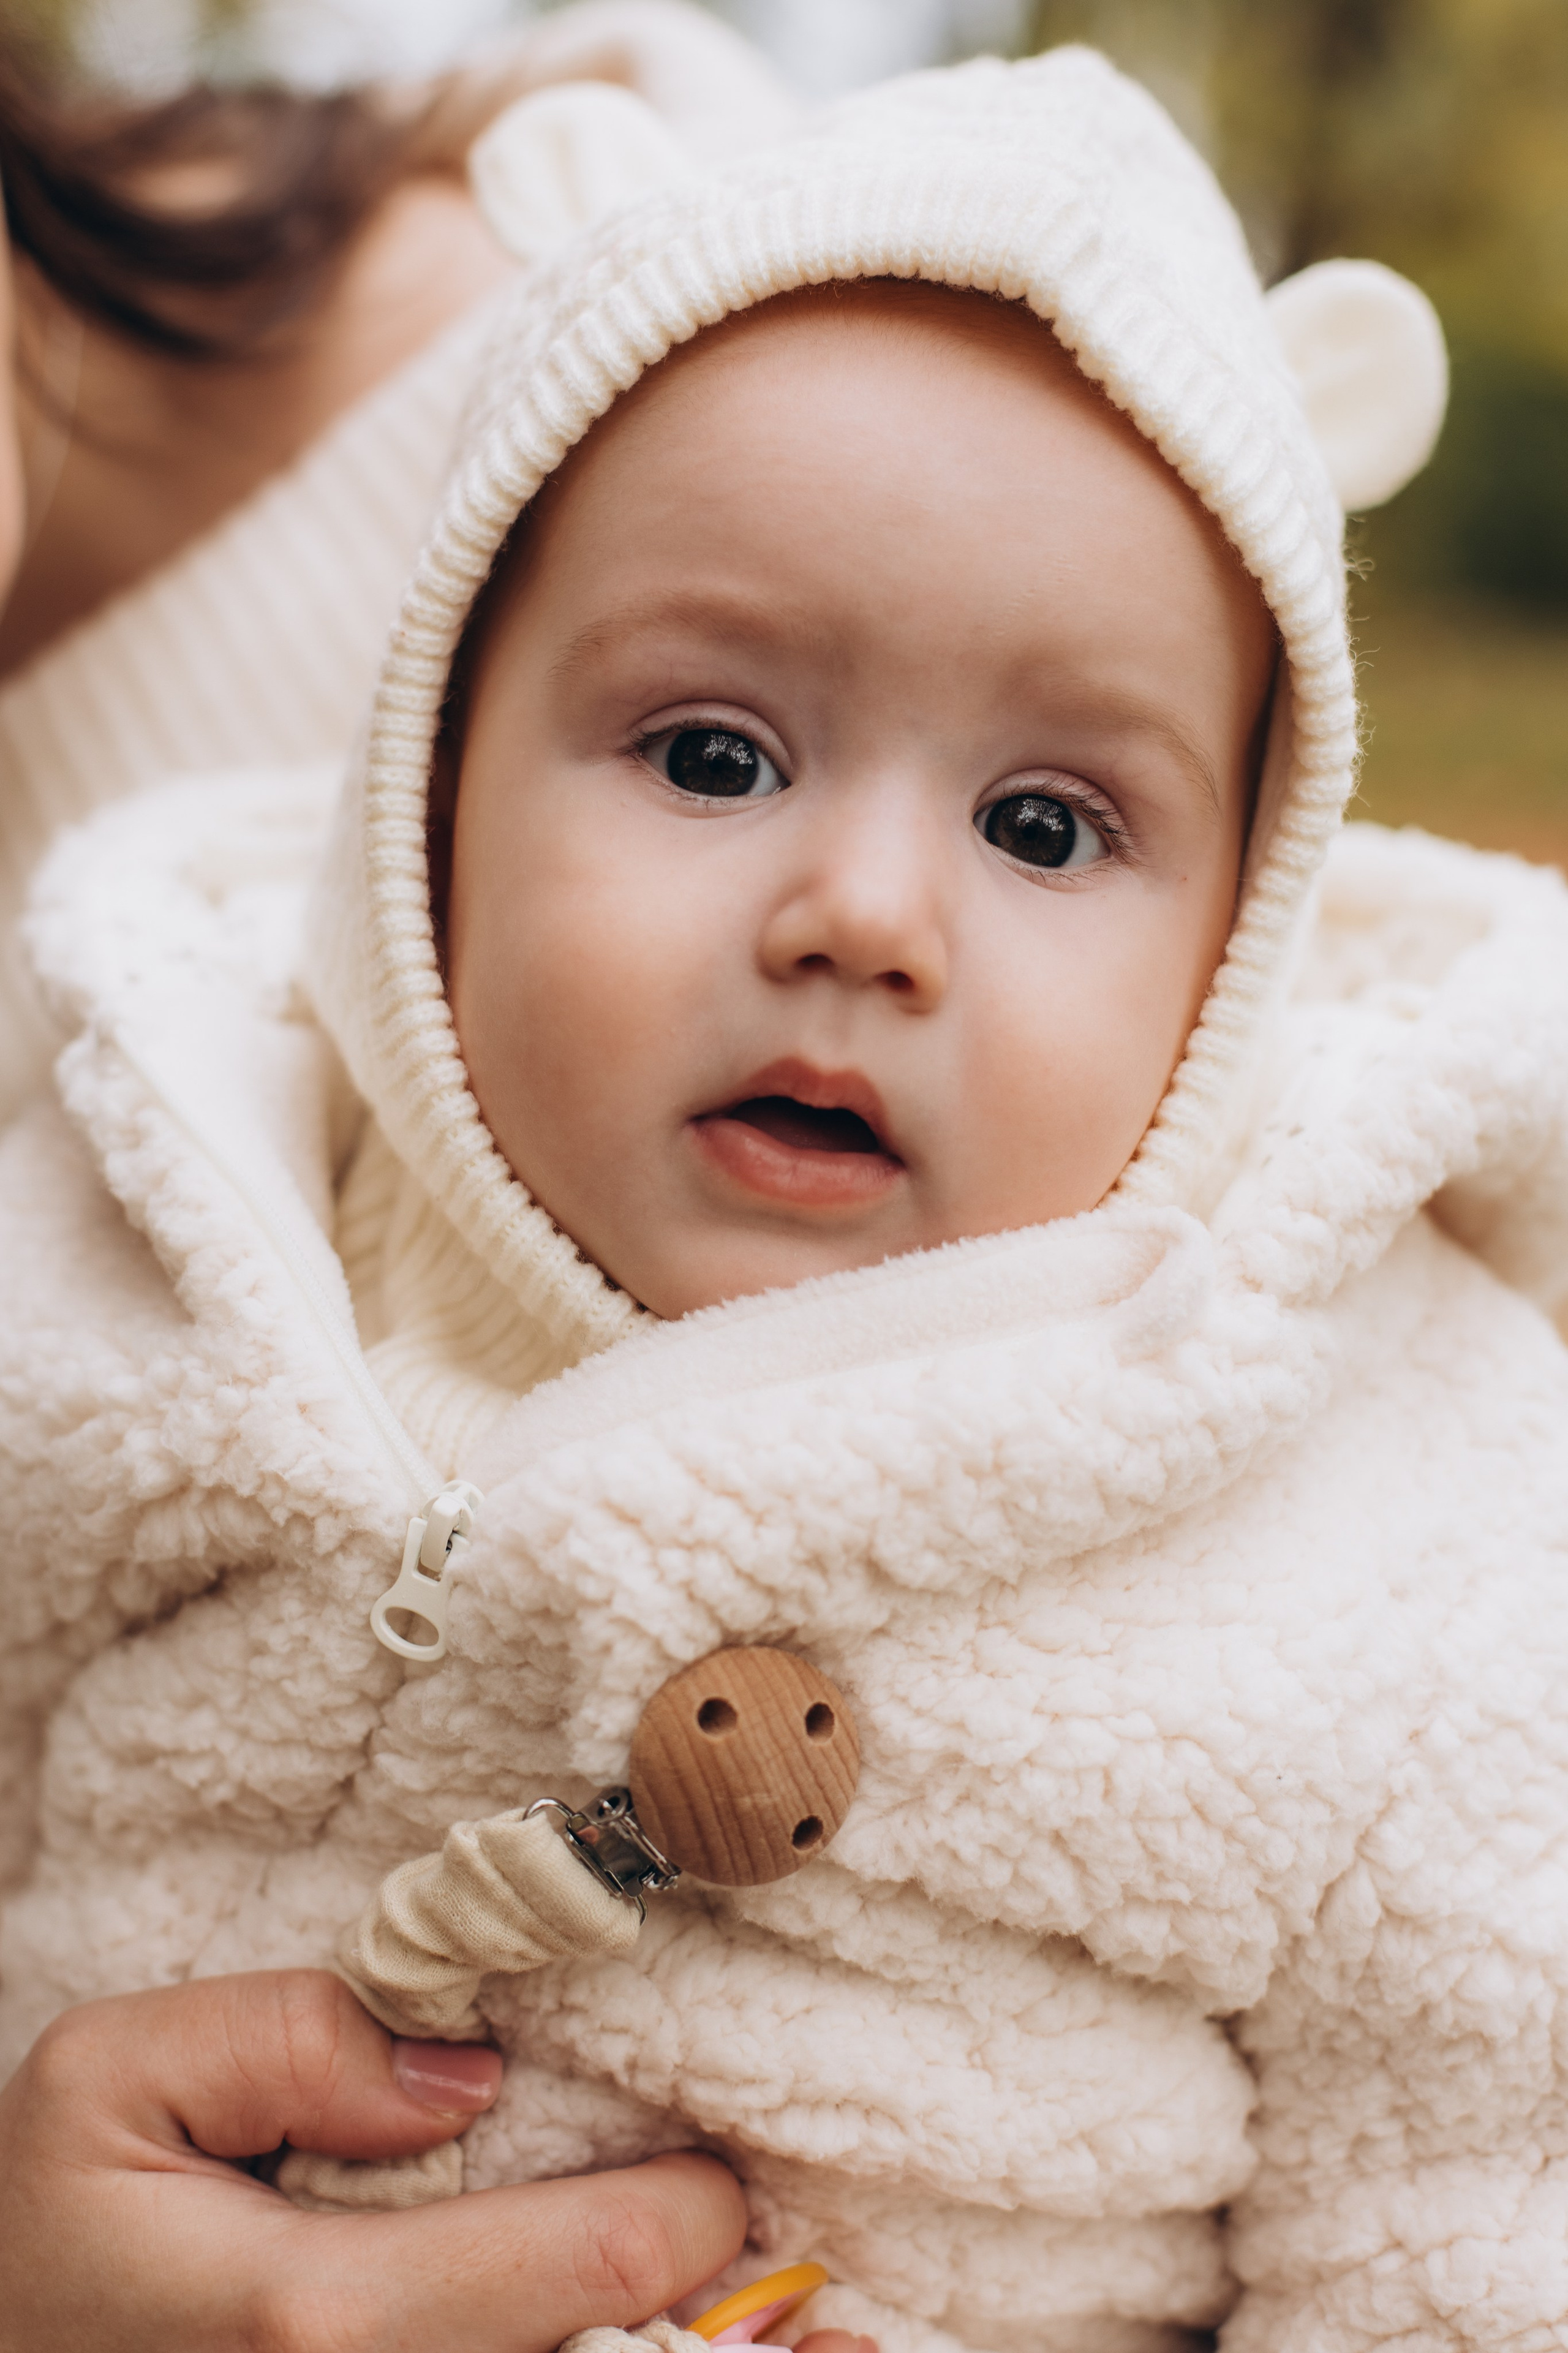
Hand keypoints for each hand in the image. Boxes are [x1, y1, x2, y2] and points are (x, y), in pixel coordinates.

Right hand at [0, 1969, 745, 2351]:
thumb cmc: (41, 2227)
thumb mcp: (106, 2079)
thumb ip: (287, 2039)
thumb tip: (460, 2078)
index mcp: (313, 2320)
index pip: (580, 2268)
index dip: (684, 2220)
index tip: (717, 2178)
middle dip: (714, 2330)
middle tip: (790, 2287)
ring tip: (791, 2349)